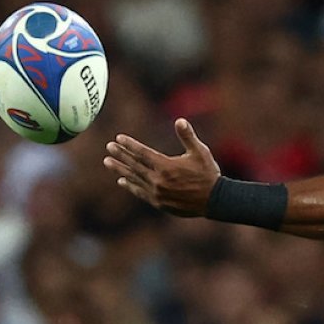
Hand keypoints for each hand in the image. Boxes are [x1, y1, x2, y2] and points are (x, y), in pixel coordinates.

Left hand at [104, 118, 220, 216]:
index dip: (130, 145)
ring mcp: (157, 193)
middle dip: (120, 155)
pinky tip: (122, 181)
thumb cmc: (208, 174)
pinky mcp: (159, 203)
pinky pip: (140, 192)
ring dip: (120, 170)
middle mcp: (158, 180)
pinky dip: (130, 186)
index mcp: (167, 166)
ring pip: (134, 179)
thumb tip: (179, 120)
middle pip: (134, 165)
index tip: (118, 138)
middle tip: (109, 147)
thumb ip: (188, 137)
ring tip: (107, 162)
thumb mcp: (200, 152)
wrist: (215, 201)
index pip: (142, 153)